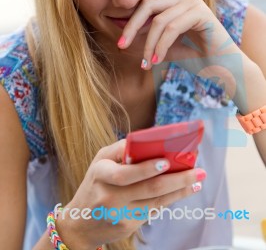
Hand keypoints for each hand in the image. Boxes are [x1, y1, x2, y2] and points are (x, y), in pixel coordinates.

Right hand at [55, 139, 205, 248]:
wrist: (80, 224)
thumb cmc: (95, 183)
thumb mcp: (100, 161)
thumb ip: (122, 150)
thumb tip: (152, 140)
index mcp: (101, 173)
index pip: (125, 173)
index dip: (147, 168)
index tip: (167, 161)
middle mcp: (110, 195)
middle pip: (149, 187)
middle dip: (178, 178)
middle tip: (198, 170)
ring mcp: (120, 213)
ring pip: (157, 200)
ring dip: (181, 189)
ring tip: (198, 179)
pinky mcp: (129, 225)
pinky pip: (154, 209)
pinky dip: (172, 199)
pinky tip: (185, 190)